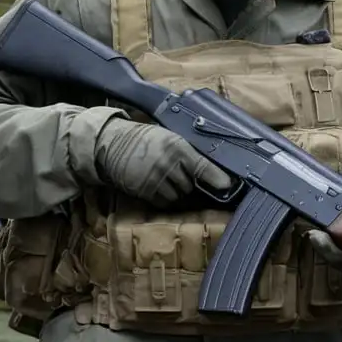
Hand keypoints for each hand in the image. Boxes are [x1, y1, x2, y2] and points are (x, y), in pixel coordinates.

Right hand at [93, 118, 231, 205]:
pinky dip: (164, 198)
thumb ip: (187, 152)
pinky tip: (157, 186)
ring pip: (178, 196)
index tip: (228, 186)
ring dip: (176, 192)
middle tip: (178, 172)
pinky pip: (163, 203)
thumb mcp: (169, 138)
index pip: (202, 166)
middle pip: (190, 185)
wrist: (113, 144)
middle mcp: (168, 164)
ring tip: (166, 178)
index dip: (216, 177)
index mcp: (177, 147)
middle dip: (188, 182)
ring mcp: (156, 179)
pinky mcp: (145, 192)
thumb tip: (211, 169)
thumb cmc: (146, 139)